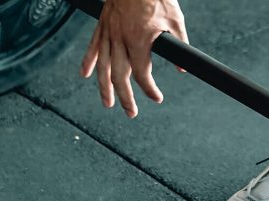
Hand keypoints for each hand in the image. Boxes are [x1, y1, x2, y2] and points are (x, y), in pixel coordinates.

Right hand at [80, 0, 188, 117]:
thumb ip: (179, 43)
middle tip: (131, 112)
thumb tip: (182, 68)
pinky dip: (88, 62)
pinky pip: (92, 47)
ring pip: (103, 66)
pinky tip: (85, 75)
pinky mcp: (102, 25)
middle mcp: (121, 40)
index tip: (157, 98)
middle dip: (125, 98)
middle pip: (119, 76)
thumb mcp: (174, 18)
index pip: (142, 74)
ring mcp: (109, 32)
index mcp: (139, 40)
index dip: (150, 89)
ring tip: (108, 103)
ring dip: (105, 88)